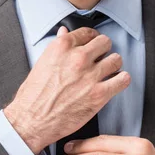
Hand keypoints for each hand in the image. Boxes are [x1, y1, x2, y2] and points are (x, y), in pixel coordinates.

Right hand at [3, 26, 130, 154]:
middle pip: (105, 42)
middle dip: (103, 50)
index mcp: (61, 47)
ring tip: (108, 72)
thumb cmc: (32, 96)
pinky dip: (121, 81)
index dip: (91, 39)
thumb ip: (57, 48)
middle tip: (101, 59)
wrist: (32, 121)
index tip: (93, 45)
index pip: (87, 33)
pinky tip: (115, 83)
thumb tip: (64, 33)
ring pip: (116, 60)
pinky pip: (122, 80)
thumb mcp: (41, 64)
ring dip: (113, 66)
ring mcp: (90, 76)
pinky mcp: (99, 94)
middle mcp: (77, 58)